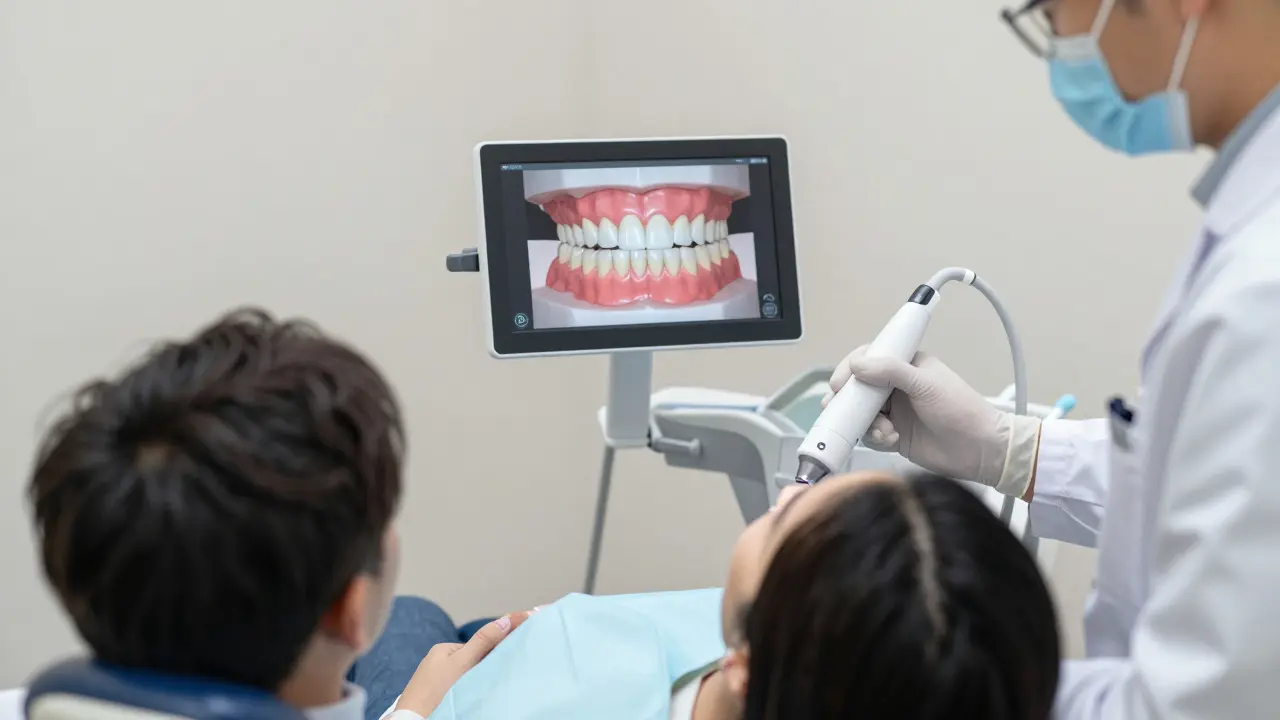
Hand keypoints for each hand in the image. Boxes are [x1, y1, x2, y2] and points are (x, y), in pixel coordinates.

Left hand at [395, 612, 531, 716]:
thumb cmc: (436, 690)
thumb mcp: (462, 662)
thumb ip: (483, 641)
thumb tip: (505, 619)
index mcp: (443, 649)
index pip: (478, 643)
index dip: (499, 643)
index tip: (517, 644)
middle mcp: (438, 662)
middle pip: (472, 659)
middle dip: (490, 662)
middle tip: (511, 666)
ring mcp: (435, 680)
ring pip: (466, 674)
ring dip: (481, 676)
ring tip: (497, 681)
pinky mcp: (436, 696)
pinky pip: (460, 686)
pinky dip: (471, 687)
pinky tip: (477, 694)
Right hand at [824, 347, 1040, 497]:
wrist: (979, 450)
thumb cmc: (960, 410)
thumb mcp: (925, 384)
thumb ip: (890, 371)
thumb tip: (857, 364)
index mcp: (906, 365)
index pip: (869, 358)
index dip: (851, 368)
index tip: (842, 382)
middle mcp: (896, 387)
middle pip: (858, 387)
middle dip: (848, 398)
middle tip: (839, 407)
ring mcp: (894, 412)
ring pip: (860, 412)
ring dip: (864, 421)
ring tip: (881, 428)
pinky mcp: (893, 435)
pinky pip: (869, 434)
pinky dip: (874, 436)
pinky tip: (891, 438)